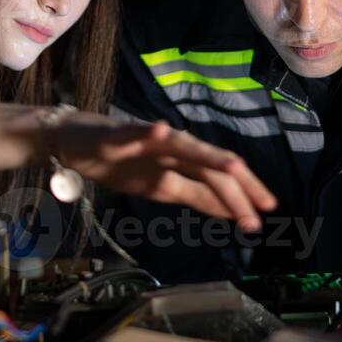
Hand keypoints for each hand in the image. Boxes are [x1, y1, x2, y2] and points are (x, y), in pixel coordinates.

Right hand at [48, 114, 277, 230]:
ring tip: (233, 165)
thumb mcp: (161, 187)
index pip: (220, 177)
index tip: (266, 212)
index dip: (244, 192)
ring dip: (207, 155)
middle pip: (209, 164)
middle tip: (260, 210)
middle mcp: (172, 146)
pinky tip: (161, 130)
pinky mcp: (116, 135)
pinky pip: (133, 133)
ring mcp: (145, 139)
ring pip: (181, 145)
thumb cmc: (121, 162)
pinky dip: (148, 131)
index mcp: (183, 160)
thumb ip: (195, 196)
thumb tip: (232, 212)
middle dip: (236, 187)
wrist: (75, 144)